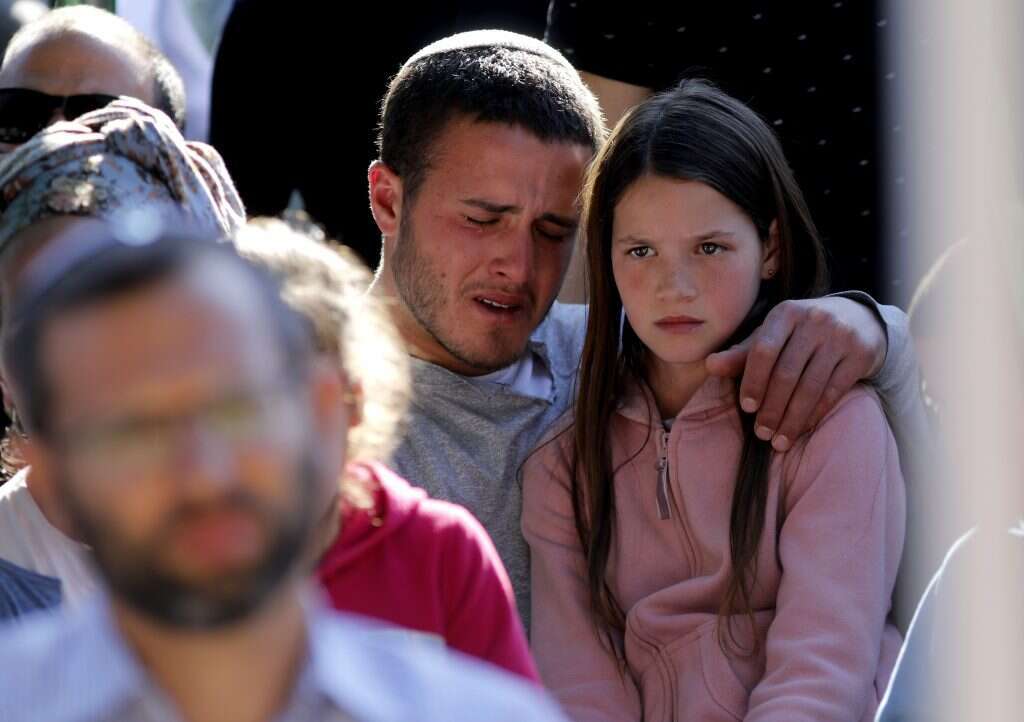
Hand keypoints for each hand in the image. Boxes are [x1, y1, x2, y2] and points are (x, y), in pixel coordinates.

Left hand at [706, 297, 886, 450]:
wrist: (858, 318)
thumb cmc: (802, 332)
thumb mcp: (773, 336)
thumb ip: (742, 354)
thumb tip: (710, 365)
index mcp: (785, 312)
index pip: (763, 351)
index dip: (753, 382)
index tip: (747, 408)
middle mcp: (814, 320)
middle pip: (786, 373)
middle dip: (772, 408)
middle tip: (762, 433)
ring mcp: (840, 336)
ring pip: (811, 386)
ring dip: (792, 418)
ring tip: (780, 440)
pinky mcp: (860, 354)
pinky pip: (833, 391)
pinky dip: (815, 414)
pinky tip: (802, 428)